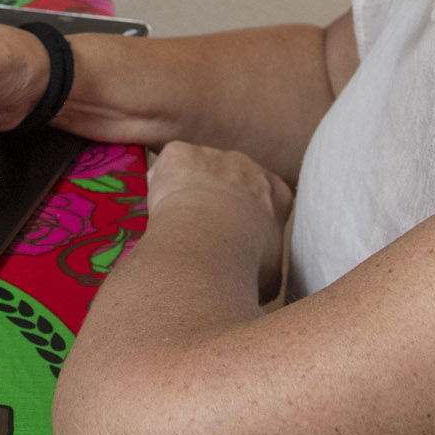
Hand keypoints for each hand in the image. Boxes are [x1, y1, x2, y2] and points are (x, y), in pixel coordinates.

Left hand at [147, 142, 292, 299]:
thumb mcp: (270, 274)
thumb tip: (257, 282)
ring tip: (178, 226)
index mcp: (275, 192)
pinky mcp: (179, 152)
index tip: (234, 235)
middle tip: (202, 232)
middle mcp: (247, 165)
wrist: (207, 243)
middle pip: (228, 178)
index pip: (266, 196)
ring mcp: (212, 154)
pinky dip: (160, 185)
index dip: (246, 215)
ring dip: (186, 193)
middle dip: (215, 200)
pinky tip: (159, 211)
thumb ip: (266, 266)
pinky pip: (166, 167)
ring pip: (194, 171)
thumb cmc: (242, 263)